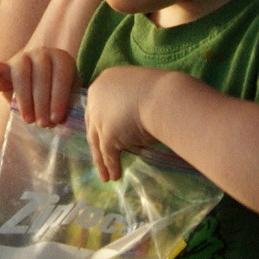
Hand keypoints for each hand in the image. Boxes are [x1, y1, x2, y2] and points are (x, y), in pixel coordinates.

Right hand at [0, 44, 77, 127]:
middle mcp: (41, 54)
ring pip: (20, 73)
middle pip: (40, 75)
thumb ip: (66, 110)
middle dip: (42, 102)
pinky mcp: (1, 67)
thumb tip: (64, 130)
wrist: (39, 90)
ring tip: (29, 120)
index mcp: (60, 59)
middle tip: (43, 124)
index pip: (61, 74)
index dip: (60, 97)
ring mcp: (20, 58)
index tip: (57, 118)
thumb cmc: (56, 96)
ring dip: (25, 99)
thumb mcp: (65, 100)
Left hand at [79, 64, 170, 181]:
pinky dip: (112, 166)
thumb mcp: (139, 89)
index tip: (101, 132)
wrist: (165, 97)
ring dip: (101, 162)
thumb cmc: (161, 89)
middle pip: (93, 125)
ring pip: (97, 143)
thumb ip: (129, 101)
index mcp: (104, 81)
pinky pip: (108, 155)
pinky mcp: (107, 136)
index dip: (99, 121)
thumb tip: (130, 120)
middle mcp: (95, 99)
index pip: (97, 105)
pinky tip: (115, 176)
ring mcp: (99, 118)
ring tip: (106, 176)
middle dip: (97, 145)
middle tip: (100, 158)